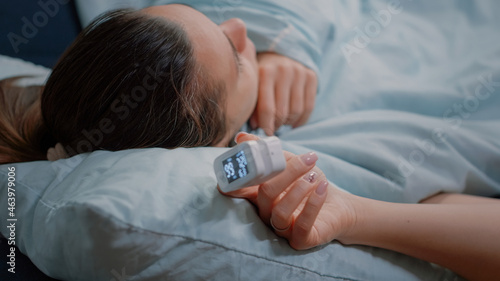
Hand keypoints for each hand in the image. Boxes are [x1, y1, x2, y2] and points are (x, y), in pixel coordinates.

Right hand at [219, 133, 356, 249]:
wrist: (337, 205)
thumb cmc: (309, 182)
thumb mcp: (290, 162)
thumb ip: (268, 152)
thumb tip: (242, 136)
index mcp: (258, 195)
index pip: (238, 189)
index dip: (236, 177)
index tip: (243, 161)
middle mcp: (265, 213)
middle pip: (265, 194)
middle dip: (286, 174)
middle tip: (307, 160)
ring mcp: (281, 229)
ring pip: (280, 211)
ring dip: (299, 190)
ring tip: (314, 176)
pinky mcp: (299, 240)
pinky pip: (301, 225)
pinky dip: (313, 204)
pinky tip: (322, 187)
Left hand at [250, 52, 317, 135]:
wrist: (278, 52)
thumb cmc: (260, 74)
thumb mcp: (253, 84)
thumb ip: (252, 103)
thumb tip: (256, 127)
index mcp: (265, 72)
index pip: (267, 108)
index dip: (266, 125)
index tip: (265, 133)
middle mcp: (284, 71)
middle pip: (283, 111)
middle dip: (276, 125)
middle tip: (272, 128)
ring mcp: (300, 72)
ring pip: (296, 111)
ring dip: (288, 122)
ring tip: (281, 123)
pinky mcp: (311, 76)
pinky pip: (309, 107)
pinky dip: (301, 119)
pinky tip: (292, 121)